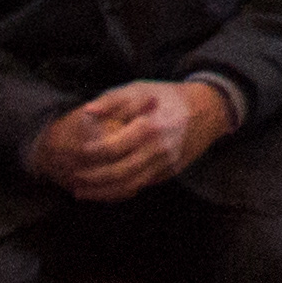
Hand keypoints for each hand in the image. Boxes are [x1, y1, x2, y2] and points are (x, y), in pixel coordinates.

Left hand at [23, 81, 224, 202]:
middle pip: (118, 173)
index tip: (76, 154)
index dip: (90, 154)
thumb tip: (88, 112)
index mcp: (149, 126)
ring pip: (129, 186)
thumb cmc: (167, 97)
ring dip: (103, 193)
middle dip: (93, 180)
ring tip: (81, 192)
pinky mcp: (169, 172)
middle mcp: (158, 149)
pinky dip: (120, 192)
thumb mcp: (140, 89)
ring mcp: (165, 163)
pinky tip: (104, 190)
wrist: (206, 109)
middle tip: (74, 179)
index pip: (111, 148)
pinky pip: (140, 186)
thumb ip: (113, 101)